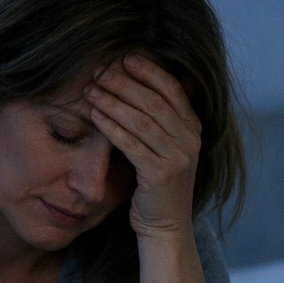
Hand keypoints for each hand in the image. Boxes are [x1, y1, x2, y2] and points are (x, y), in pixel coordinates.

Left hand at [83, 54, 201, 236]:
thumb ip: (165, 118)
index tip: (126, 58)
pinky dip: (111, 128)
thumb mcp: (169, 147)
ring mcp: (177, 158)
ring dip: (113, 102)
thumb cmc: (160, 182)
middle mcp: (189, 140)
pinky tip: (95, 116)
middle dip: (125, 83)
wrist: (166, 225)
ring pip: (141, 121)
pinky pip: (132, 144)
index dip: (150, 71)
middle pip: (154, 102)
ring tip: (91, 90)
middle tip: (100, 71)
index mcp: (193, 129)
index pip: (173, 90)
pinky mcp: (160, 175)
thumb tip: (151, 81)